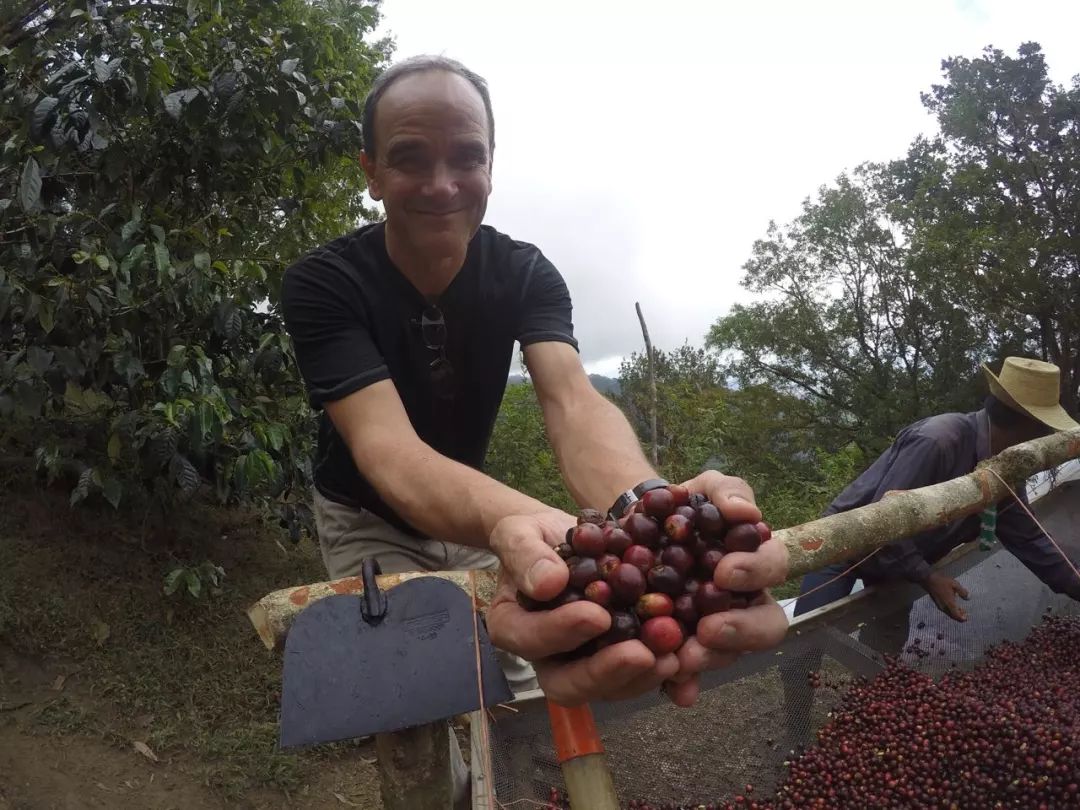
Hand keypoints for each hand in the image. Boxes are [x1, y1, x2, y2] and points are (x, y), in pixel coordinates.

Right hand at [486, 512, 678, 705]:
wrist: (563, 539)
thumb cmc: (534, 538)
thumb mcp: (519, 534)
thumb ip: (526, 556)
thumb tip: (548, 583)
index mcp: (513, 628)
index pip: (532, 640)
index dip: (562, 633)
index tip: (597, 615)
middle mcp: (547, 657)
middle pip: (570, 684)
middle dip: (608, 672)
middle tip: (643, 654)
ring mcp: (584, 663)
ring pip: (609, 688)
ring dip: (641, 677)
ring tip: (673, 656)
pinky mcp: (618, 658)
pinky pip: (639, 676)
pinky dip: (666, 679)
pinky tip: (689, 670)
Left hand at [660, 471, 789, 705]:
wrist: (636, 526)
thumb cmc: (683, 506)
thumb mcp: (705, 489)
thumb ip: (728, 493)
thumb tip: (745, 512)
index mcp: (755, 564)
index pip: (773, 570)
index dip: (756, 573)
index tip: (724, 572)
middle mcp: (742, 602)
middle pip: (764, 626)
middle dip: (740, 631)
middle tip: (708, 629)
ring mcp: (712, 628)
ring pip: (726, 653)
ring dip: (708, 659)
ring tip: (681, 659)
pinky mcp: (680, 647)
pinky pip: (687, 675)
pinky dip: (682, 685)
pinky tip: (675, 691)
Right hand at [921, 572, 969, 620]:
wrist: (928, 580)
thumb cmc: (942, 581)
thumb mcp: (955, 584)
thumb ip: (962, 592)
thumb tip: (968, 597)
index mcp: (950, 603)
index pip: (956, 615)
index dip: (962, 618)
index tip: (966, 618)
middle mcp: (944, 606)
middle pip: (952, 616)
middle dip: (959, 617)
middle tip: (965, 614)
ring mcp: (940, 605)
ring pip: (948, 613)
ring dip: (954, 613)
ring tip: (960, 610)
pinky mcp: (937, 603)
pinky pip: (945, 610)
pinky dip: (950, 610)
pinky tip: (952, 605)